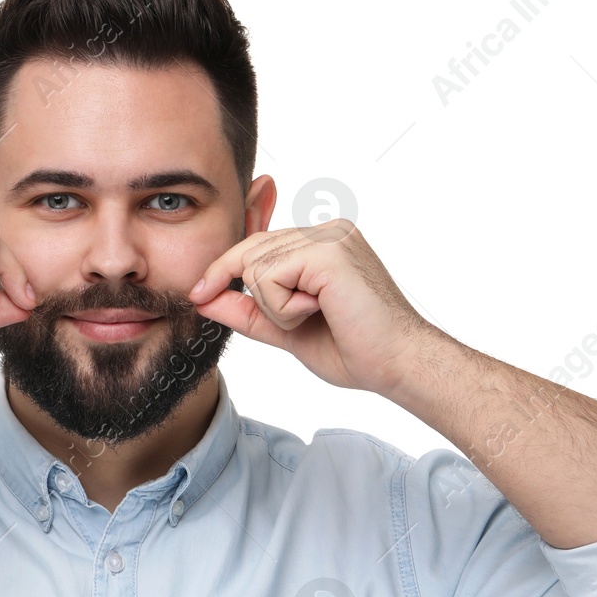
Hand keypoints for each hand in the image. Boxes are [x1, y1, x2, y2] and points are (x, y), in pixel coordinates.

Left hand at [187, 218, 439, 396]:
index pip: (257, 244)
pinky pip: (269, 275)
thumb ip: (248, 310)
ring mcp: (329, 236)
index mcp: (321, 243)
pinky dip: (282, 306)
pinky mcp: (328, 251)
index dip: (226, 267)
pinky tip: (317, 311)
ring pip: (256, 265)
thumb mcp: (285, 329)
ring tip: (315, 315)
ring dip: (274, 307)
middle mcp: (326, 231)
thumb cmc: (354, 349)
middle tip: (295, 319)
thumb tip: (203, 298)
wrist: (396, 364)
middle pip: (250, 250)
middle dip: (253, 294)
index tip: (201, 292)